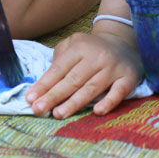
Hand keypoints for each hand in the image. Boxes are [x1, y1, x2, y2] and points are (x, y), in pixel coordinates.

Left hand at [25, 28, 142, 118]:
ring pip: (91, 88)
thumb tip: (44, 81)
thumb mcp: (74, 43)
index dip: (44, 84)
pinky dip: (108, 102)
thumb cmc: (91, 49)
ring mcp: (113, 67)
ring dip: (74, 103)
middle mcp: (96, 56)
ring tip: (58, 114)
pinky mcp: (128, 78)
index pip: (59, 68)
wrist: (123, 43)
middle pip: (73, 79)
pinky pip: (118, 92)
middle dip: (54, 95)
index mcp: (79, 47)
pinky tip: (97, 111)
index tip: (30, 99)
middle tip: (39, 109)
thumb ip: (59, 57)